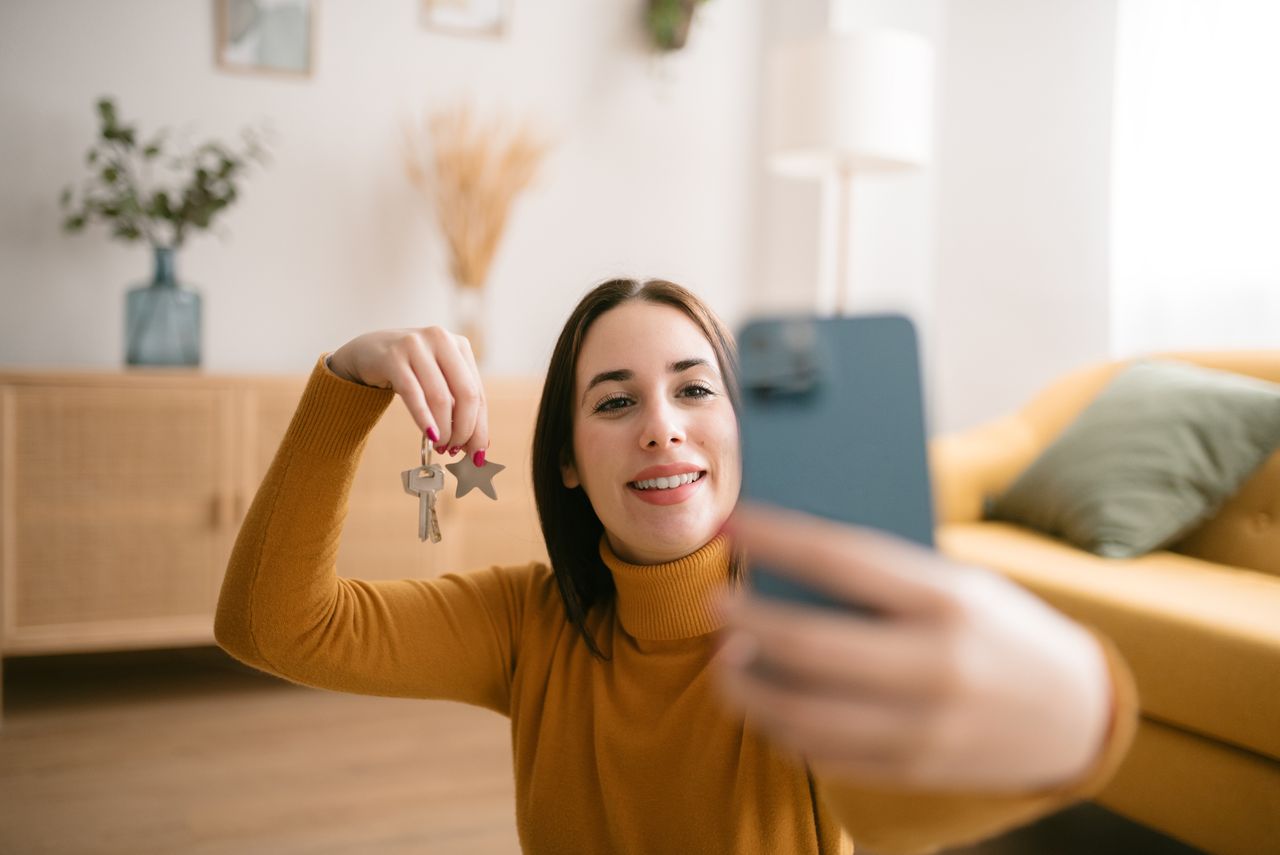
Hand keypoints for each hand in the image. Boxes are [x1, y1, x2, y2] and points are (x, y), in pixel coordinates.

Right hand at [327, 328, 487, 459]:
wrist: (368, 352)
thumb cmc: (411, 370)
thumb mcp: (439, 380)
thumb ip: (458, 406)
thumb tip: (478, 445)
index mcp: (460, 345)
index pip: (478, 393)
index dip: (480, 427)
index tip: (478, 453)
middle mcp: (441, 339)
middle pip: (466, 394)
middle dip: (464, 429)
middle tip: (454, 450)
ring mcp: (415, 345)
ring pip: (440, 397)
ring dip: (443, 429)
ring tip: (440, 445)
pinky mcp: (392, 357)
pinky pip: (413, 394)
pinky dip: (424, 419)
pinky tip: (430, 436)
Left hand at [714, 504, 1113, 793]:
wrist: (1075, 714)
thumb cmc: (1000, 630)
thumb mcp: (958, 585)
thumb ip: (884, 577)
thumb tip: (786, 561)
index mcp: (948, 602)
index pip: (840, 560)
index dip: (775, 538)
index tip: (731, 522)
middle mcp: (935, 666)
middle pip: (808, 645)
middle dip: (744, 620)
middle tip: (712, 604)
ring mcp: (922, 727)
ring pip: (803, 713)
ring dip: (746, 686)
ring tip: (726, 660)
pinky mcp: (910, 770)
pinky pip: (822, 754)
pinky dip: (779, 727)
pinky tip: (763, 703)